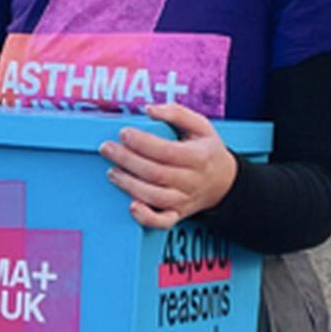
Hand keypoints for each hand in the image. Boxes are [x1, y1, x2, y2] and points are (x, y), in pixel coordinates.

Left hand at [99, 103, 237, 229]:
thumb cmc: (206, 150)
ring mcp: (184, 200)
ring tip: (112, 171)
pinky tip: (131, 206)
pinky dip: (146, 218)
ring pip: (154, 196)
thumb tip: (149, 109)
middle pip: (155, 173)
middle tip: (107, 148)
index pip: (167, 151)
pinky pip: (162, 222)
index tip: (124, 133)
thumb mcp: (200, 126)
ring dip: (129, 185)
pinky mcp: (177, 214)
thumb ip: (176, 114)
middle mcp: (192, 180)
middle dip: (127, 160)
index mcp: (198, 156)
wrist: (223, 182)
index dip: (142, 143)